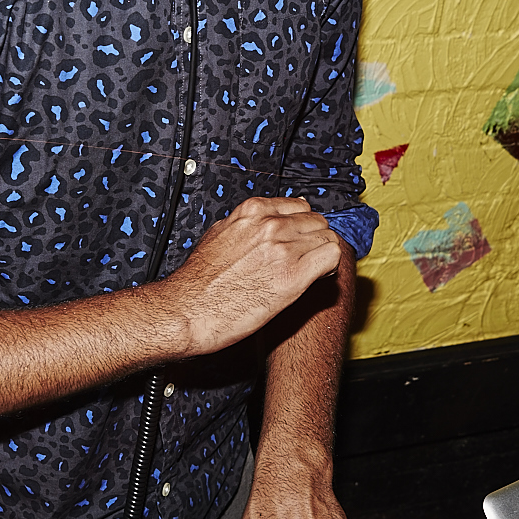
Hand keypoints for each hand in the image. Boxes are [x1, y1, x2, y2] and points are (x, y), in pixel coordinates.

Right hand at [155, 198, 344, 355]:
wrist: (187, 311)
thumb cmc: (198, 281)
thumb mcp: (219, 235)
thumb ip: (246, 224)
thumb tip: (266, 220)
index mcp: (252, 212)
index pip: (299, 207)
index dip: (303, 226)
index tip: (300, 240)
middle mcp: (271, 225)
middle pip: (317, 222)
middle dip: (315, 239)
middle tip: (308, 259)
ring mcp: (283, 248)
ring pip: (328, 238)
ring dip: (323, 253)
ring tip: (312, 271)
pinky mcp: (294, 276)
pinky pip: (332, 258)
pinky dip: (330, 268)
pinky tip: (317, 278)